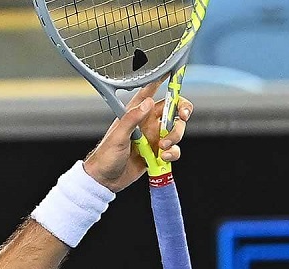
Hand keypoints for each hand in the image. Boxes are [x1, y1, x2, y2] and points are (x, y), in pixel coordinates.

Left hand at [83, 78, 193, 192]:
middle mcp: (147, 123)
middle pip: (174, 109)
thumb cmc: (105, 156)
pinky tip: (163, 158)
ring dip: (176, 136)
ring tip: (163, 148)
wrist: (105, 180)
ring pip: (177, 129)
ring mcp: (154, 138)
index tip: (174, 69)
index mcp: (136, 114)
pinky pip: (174, 149)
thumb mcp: (117, 137)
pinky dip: (173, 153)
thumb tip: (147, 103)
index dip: (162, 79)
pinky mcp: (158, 153)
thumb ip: (132, 120)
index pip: (150, 91)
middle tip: (183, 117)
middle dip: (183, 111)